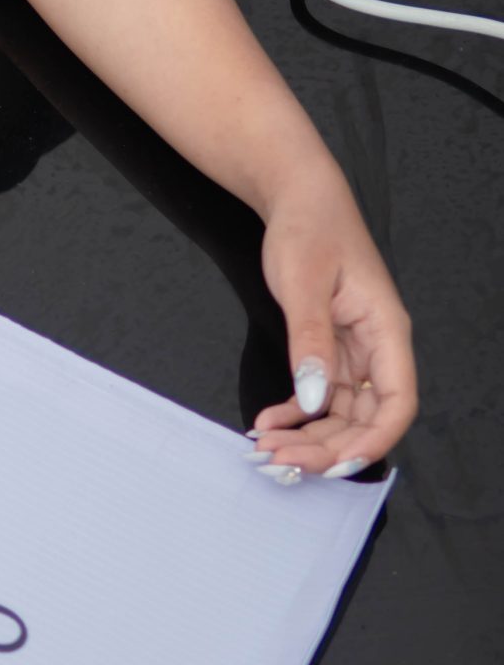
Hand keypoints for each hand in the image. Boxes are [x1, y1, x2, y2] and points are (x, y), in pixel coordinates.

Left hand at [248, 164, 416, 478]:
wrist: (296, 199)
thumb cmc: (310, 228)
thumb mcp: (305, 284)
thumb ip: (311, 342)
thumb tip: (316, 398)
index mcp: (385, 330)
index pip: (397, 402)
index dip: (373, 440)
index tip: (336, 465)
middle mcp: (376, 346)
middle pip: (366, 417)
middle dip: (328, 447)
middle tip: (282, 461)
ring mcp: (353, 350)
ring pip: (341, 412)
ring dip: (308, 436)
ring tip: (267, 447)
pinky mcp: (329, 348)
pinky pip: (321, 395)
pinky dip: (297, 413)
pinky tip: (269, 421)